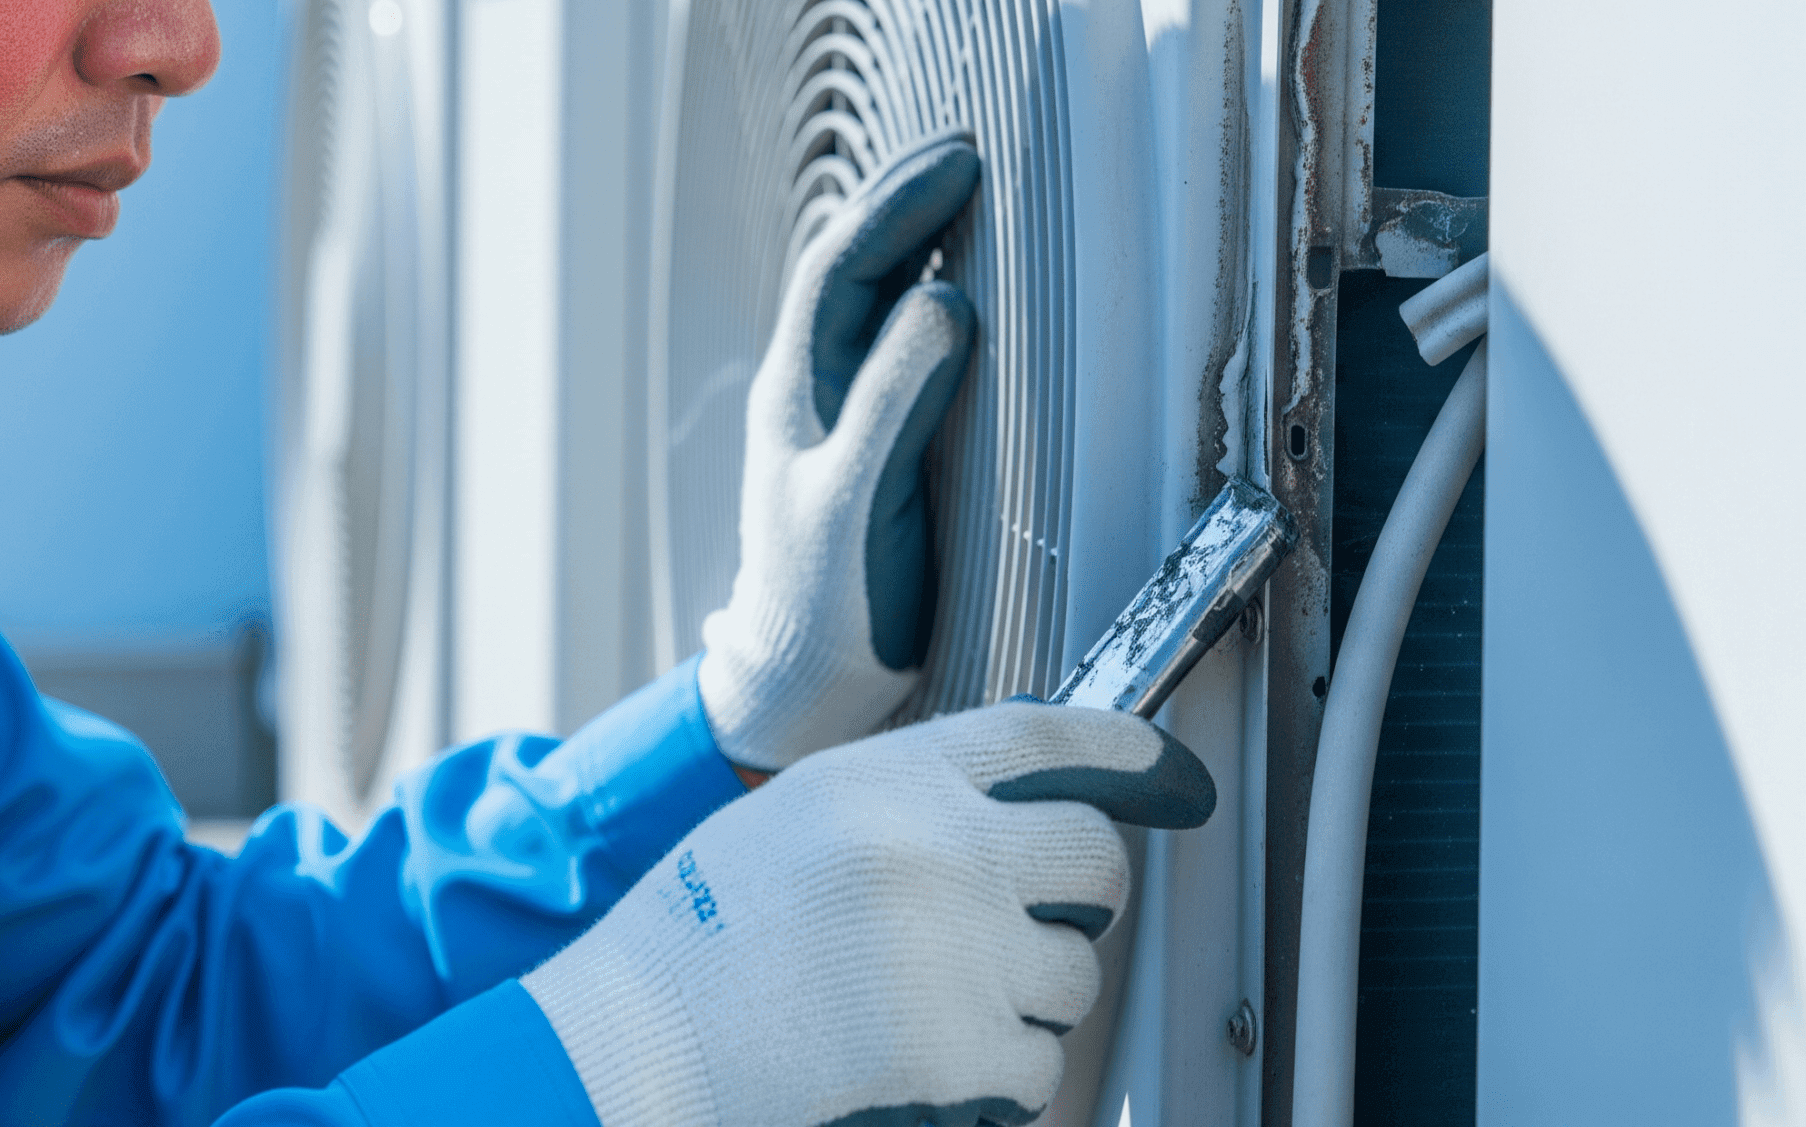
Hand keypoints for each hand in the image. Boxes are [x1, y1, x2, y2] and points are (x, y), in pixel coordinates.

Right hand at [524, 702, 1215, 1126]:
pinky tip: (922, 1061)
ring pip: (1077, 974)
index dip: (1128, 752)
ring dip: (1029, 1000)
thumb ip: (906, 797)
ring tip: (929, 1003)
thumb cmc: (704, 937)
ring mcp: (959, 948)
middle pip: (1095, 857)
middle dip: (1077, 899)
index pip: (1048, 736)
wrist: (642, 1039)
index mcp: (889, 780)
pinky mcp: (962, 1044)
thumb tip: (1020, 798)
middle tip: (1020, 926)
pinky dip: (997, 1078)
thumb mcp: (800, 815)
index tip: (1172, 777)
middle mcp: (938, 848)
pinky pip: (1040, 1065)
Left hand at [699, 134, 979, 771]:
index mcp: (799, 392)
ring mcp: (835, 417)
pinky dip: (924, 302)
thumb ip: (896, 401)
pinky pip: (892, 349)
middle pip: (851, 269)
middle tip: (967, 158)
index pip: (842, 268)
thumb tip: (941, 301)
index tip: (959, 162)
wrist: (805, 687)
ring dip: (912, 245)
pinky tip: (957, 291)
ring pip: (868, 304)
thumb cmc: (826, 605)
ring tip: (964, 198)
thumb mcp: (859, 500)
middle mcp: (811, 391)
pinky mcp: (866, 446)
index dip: (897, 207)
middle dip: (904, 205)